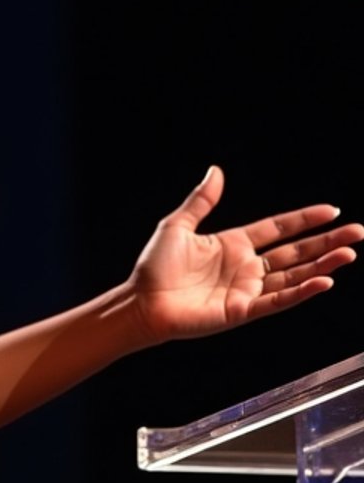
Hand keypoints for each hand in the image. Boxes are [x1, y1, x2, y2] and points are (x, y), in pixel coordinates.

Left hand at [129, 165, 363, 344]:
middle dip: (326, 242)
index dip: (304, 220)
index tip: (331, 211)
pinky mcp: (243, 311)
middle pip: (295, 253)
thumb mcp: (178, 226)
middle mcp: (246, 267)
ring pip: (294, 276)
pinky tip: (324, 280)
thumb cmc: (154, 267)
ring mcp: (247, 290)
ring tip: (349, 253)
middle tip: (358, 232)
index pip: (278, 229)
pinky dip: (302, 292)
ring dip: (323, 265)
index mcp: (233, 244)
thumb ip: (202, 201)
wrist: (141, 303)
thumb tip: (216, 171)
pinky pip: (278, 300)